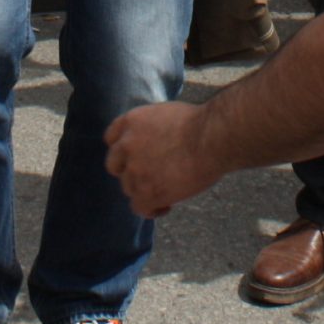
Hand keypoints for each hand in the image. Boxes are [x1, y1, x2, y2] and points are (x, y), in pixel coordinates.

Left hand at [104, 100, 219, 218]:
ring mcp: (134, 170)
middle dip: (130, 171)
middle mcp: (126, 145)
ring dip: (144, 190)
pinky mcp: (146, 192)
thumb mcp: (166, 114)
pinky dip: (151, 209)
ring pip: (129, 188)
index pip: (111, 138)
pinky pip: (139, 208)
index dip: (123, 150)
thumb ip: (151, 129)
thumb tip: (154, 142)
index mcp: (131, 122)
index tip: (134, 157)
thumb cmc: (200, 123)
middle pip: (115, 166)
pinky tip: (166, 206)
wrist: (211, 138)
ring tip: (166, 191)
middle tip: (150, 175)